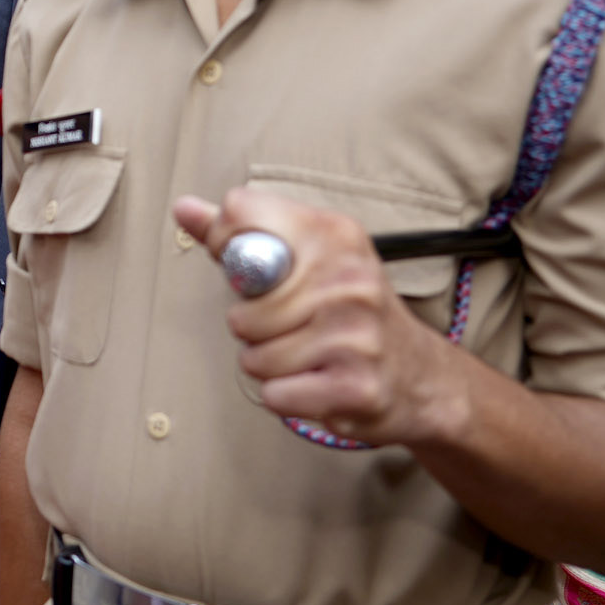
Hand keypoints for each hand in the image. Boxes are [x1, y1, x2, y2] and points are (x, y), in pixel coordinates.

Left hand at [172, 187, 456, 448]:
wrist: (422, 375)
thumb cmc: (350, 311)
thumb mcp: (308, 258)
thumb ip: (242, 234)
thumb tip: (183, 207)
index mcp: (333, 234)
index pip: (241, 214)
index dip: (226, 246)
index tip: (250, 269)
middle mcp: (349, 279)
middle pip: (242, 311)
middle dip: (254, 329)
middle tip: (292, 328)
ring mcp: (356, 334)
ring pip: (255, 358)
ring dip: (270, 365)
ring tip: (307, 356)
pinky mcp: (356, 386)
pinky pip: (275, 394)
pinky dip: (286, 396)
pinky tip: (317, 383)